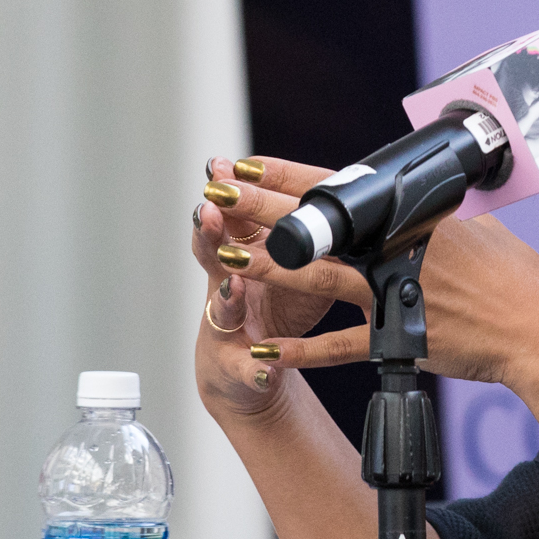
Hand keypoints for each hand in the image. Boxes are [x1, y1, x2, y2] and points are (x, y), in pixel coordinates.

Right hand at [191, 154, 363, 420]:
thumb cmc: (276, 306)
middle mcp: (227, 287)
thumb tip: (329, 180)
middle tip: (209, 211)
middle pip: (213, 255)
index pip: (231, 219)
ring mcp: (228, 329)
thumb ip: (296, 226)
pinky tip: (267, 368)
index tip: (222, 166)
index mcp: (243, 256)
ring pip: (222, 309)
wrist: (248, 372)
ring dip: (227, 296)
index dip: (228, 194)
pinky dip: (256, 368)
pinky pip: (248, 368)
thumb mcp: (289, 261)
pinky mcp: (238, 369)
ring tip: (235, 286)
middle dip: (212, 232)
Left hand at [193, 157, 538, 401]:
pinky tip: (265, 350)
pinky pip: (338, 346)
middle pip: (315, 224)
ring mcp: (393, 294)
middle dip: (258, 207)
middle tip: (213, 194)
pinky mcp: (396, 339)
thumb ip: (436, 214)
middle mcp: (395, 249)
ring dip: (268, 268)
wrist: (538, 331)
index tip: (244, 164)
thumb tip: (422, 196)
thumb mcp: (476, 228)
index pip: (337, 186)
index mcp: (410, 217)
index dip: (285, 175)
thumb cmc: (516, 280)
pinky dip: (301, 351)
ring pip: (318, 277)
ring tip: (224, 258)